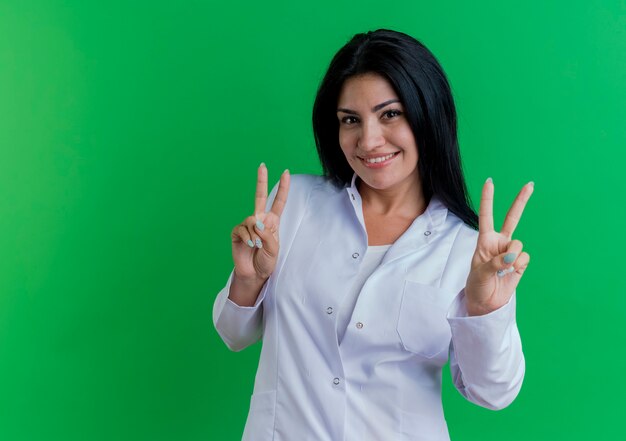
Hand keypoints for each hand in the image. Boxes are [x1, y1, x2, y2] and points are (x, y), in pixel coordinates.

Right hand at [230, 163, 289, 283]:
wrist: (254, 274)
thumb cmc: (266, 261)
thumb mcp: (273, 248)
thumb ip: (267, 234)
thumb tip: (256, 222)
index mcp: (272, 222)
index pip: (278, 202)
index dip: (283, 187)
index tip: (285, 173)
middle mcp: (260, 220)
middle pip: (260, 196)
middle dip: (261, 181)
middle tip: (262, 165)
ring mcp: (248, 225)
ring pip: (251, 219)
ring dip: (255, 234)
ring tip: (256, 246)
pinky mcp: (237, 232)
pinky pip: (243, 229)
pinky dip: (248, 237)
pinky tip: (249, 245)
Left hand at [465, 178, 533, 315]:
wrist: (485, 303)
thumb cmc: (477, 286)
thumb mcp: (480, 273)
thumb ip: (496, 263)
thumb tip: (513, 256)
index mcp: (485, 240)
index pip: (486, 215)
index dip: (488, 198)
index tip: (490, 181)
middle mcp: (499, 242)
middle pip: (512, 218)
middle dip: (521, 200)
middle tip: (530, 184)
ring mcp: (511, 252)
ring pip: (519, 244)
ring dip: (511, 258)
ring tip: (501, 269)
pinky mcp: (521, 262)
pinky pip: (525, 258)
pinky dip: (518, 266)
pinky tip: (510, 273)